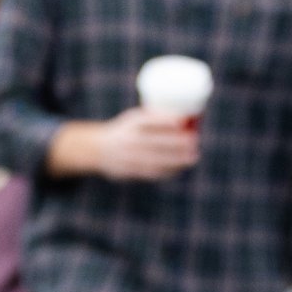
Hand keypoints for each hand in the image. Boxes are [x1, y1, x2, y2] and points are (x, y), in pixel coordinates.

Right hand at [52, 108, 201, 181]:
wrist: (97, 149)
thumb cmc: (127, 130)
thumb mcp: (135, 119)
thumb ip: (156, 118)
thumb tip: (189, 118)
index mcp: (130, 123)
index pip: (147, 120)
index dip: (164, 119)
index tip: (181, 120)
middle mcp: (127, 139)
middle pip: (154, 141)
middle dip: (176, 142)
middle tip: (194, 141)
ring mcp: (127, 156)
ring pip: (155, 159)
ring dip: (176, 159)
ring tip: (193, 157)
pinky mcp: (128, 171)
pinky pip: (151, 172)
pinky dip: (168, 170)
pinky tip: (180, 168)